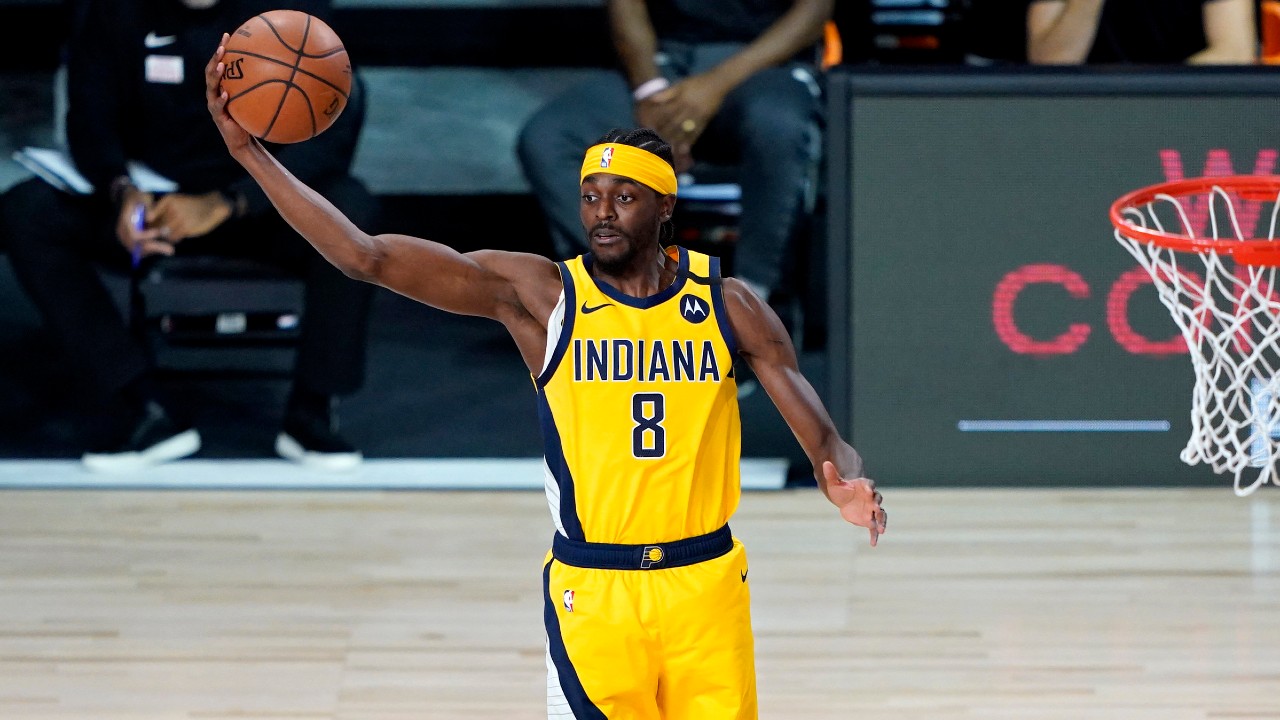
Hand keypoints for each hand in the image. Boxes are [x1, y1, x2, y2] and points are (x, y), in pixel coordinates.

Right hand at [114, 187, 171, 258]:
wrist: (132, 200)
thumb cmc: (139, 198)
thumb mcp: (143, 197)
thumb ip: (147, 207)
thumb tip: (149, 218)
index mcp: (125, 221)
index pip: (135, 235)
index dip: (148, 236)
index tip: (161, 232)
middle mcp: (123, 232)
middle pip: (137, 246)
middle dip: (155, 247)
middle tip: (171, 250)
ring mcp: (126, 238)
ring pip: (140, 251)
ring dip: (155, 250)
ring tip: (170, 249)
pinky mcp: (132, 243)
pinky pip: (141, 251)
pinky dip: (152, 250)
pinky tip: (164, 247)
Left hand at [151, 191, 233, 241]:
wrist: (212, 206)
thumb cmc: (193, 206)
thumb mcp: (177, 202)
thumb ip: (163, 210)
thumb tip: (149, 223)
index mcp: (169, 200)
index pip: (151, 214)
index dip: (148, 223)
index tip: (149, 228)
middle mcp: (173, 208)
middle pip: (157, 224)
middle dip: (155, 231)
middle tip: (156, 236)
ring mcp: (181, 218)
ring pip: (165, 232)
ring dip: (165, 236)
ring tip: (169, 236)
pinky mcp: (187, 227)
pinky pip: (174, 237)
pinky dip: (174, 239)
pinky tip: (178, 236)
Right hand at [205, 33, 253, 153]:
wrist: (244, 141)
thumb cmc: (252, 118)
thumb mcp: (259, 101)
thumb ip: (265, 87)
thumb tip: (287, 73)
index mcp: (223, 85)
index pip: (220, 63)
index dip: (222, 49)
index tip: (227, 35)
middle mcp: (215, 92)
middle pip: (211, 71)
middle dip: (216, 57)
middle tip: (222, 47)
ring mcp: (214, 104)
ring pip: (211, 86)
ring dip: (215, 75)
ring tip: (221, 66)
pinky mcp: (217, 116)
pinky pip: (217, 106)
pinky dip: (221, 100)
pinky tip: (226, 94)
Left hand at [634, 73, 727, 167]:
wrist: (717, 82)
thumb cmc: (697, 82)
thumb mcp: (681, 84)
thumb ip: (667, 93)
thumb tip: (652, 99)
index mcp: (681, 100)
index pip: (666, 113)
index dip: (657, 122)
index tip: (649, 130)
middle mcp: (688, 109)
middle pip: (674, 125)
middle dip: (664, 135)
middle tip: (655, 145)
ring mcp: (697, 116)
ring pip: (684, 131)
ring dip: (676, 142)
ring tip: (667, 151)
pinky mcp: (705, 121)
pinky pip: (696, 133)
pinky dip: (690, 142)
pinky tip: (684, 150)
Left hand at [823, 460, 886, 546]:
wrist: (845, 501)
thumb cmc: (841, 490)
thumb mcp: (834, 483)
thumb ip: (832, 474)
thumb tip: (825, 463)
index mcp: (865, 486)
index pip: (870, 485)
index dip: (869, 487)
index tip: (868, 489)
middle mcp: (871, 498)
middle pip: (878, 500)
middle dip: (878, 505)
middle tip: (877, 509)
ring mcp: (872, 510)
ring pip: (881, 515)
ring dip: (881, 521)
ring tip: (881, 530)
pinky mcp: (869, 520)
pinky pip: (874, 528)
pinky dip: (874, 536)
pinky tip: (873, 544)